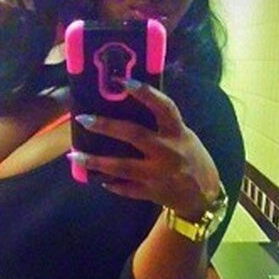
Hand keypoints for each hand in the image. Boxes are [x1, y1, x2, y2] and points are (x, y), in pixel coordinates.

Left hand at [70, 81, 222, 218]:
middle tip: (83, 118)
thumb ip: (164, 126)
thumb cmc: (193, 160)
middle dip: (106, 126)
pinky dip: (111, 182)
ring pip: (121, 166)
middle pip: (133, 134)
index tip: (123, 82)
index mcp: (178, 133)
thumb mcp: (185, 137)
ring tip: (73, 156)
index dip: (145, 93)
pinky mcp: (150, 193)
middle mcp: (167, 151)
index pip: (163, 107)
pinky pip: (125, 187)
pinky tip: (96, 178)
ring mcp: (157, 174)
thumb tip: (133, 109)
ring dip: (95, 161)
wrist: (204, 196)